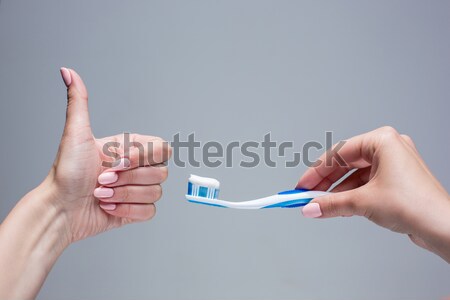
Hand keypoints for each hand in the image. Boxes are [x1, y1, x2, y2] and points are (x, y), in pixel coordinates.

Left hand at [51, 68, 170, 241]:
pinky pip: (149, 212)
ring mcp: (137, 190)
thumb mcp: (76, 134)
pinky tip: (108, 206)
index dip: (142, 157)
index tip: (117, 161)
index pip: (162, 148)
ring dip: (125, 195)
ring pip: (155, 193)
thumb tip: (68, 72)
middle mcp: (137, 168)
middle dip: (128, 179)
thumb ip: (79, 102)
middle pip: (161, 172)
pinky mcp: (136, 211)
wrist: (60, 209)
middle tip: (102, 179)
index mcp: (130, 149)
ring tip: (102, 193)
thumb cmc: (67, 173)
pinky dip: (128, 211)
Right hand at [297, 126, 449, 261]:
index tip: (301, 185)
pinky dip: (352, 193)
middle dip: (325, 181)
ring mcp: (394, 163)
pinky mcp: (397, 178)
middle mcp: (389, 147)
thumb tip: (310, 207)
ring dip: (337, 190)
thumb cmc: (415, 205)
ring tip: (321, 204)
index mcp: (382, 140)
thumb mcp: (363, 202)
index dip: (316, 171)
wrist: (442, 228)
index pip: (338, 153)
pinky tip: (339, 205)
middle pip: (346, 162)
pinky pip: (366, 182)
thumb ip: (331, 203)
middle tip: (307, 195)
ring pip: (355, 174)